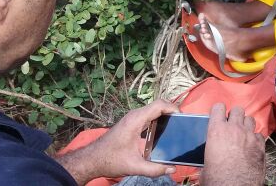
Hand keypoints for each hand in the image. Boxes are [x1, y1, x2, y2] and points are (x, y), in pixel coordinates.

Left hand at [58, 100, 179, 183]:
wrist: (92, 159)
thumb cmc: (110, 160)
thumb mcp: (134, 166)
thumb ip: (154, 169)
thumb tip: (172, 169)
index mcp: (136, 120)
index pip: (159, 105)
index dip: (173, 108)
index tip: (183, 118)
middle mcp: (134, 115)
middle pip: (158, 105)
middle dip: (172, 111)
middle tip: (182, 123)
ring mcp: (131, 118)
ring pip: (153, 109)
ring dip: (165, 114)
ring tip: (175, 126)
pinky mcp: (130, 123)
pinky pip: (148, 115)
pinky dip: (157, 119)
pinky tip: (162, 132)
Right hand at [201, 103, 265, 185]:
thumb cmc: (217, 178)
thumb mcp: (205, 164)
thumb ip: (209, 154)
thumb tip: (207, 161)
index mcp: (217, 131)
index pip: (218, 107)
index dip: (218, 111)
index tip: (219, 115)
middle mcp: (234, 129)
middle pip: (237, 110)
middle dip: (234, 115)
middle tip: (232, 124)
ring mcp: (249, 135)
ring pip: (250, 119)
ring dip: (246, 124)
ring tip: (242, 133)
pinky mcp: (260, 145)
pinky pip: (259, 134)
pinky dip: (255, 137)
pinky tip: (252, 144)